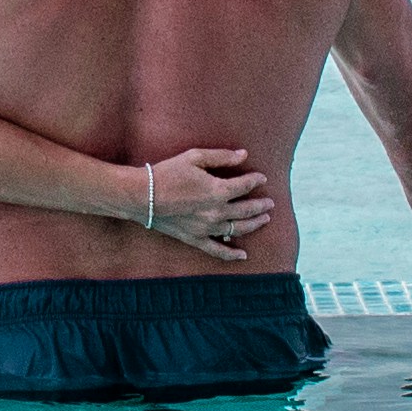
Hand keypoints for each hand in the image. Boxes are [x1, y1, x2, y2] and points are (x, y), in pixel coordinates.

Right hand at [145, 147, 277, 260]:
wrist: (142, 196)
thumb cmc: (167, 173)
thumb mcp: (194, 157)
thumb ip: (221, 157)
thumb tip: (243, 155)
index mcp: (217, 190)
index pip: (245, 186)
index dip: (256, 180)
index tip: (262, 178)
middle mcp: (216, 212)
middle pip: (247, 210)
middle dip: (261, 205)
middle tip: (270, 203)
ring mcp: (207, 228)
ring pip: (238, 229)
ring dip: (254, 224)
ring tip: (264, 220)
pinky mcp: (195, 239)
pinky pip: (217, 250)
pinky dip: (231, 254)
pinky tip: (243, 255)